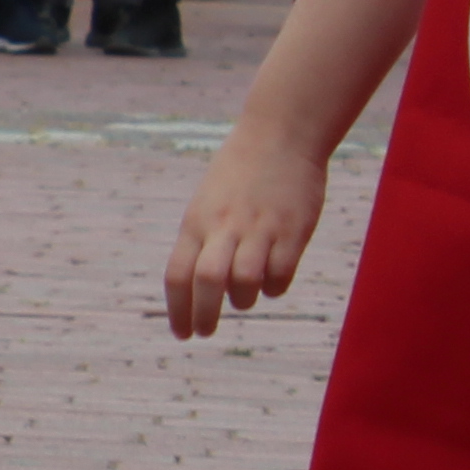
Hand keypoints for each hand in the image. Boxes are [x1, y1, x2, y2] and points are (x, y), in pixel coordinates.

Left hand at [167, 125, 328, 338]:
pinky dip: (274, 287)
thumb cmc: (239, 173)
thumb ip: (202, 241)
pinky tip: (272, 281)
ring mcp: (259, 230)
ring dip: (243, 300)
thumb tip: (199, 286)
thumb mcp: (208, 204)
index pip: (177, 275)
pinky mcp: (292, 231)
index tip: (181, 334)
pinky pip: (280, 275)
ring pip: (244, 282)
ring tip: (243, 298)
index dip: (177, 310)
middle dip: (203, 315)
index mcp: (197, 222)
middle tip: (205, 332)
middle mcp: (224, 227)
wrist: (280, 135)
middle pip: (206, 282)